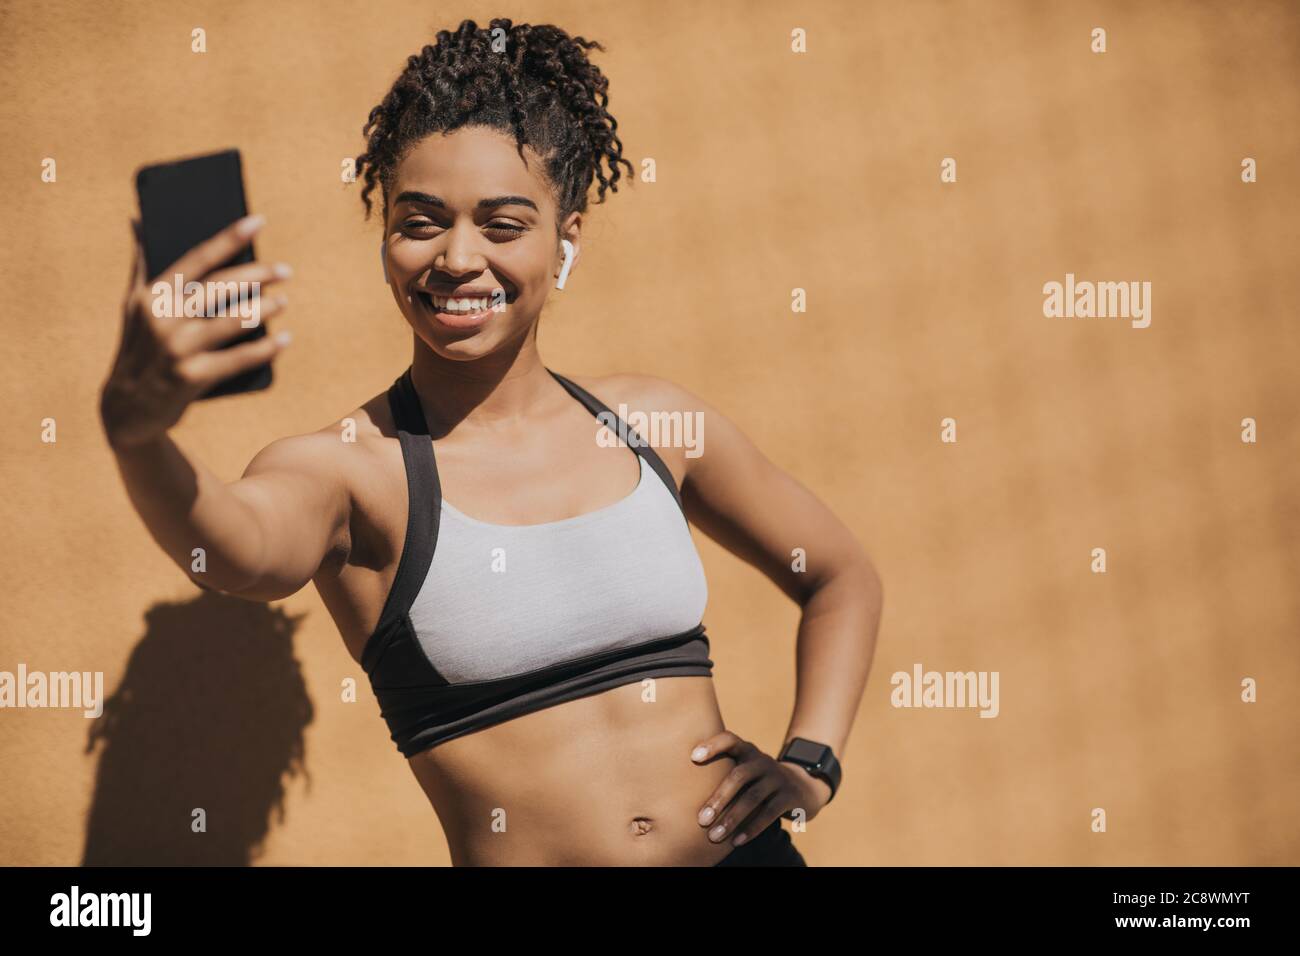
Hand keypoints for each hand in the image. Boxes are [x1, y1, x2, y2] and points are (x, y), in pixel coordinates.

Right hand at [99, 215, 292, 450]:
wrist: (127, 408)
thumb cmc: (138, 347)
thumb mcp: (133, 306)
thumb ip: (142, 264)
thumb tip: (139, 220)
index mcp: (152, 295)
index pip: (198, 258)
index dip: (230, 238)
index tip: (258, 222)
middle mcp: (163, 318)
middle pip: (220, 287)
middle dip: (257, 274)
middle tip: (285, 271)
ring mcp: (177, 348)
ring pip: (232, 321)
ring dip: (264, 309)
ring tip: (284, 301)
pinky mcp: (191, 377)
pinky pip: (238, 359)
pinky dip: (265, 348)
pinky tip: (284, 339)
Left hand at [691, 730, 832, 847]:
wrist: (803, 785)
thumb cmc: (758, 779)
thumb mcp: (745, 768)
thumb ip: (723, 770)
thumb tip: (682, 792)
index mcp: (747, 751)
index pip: (730, 740)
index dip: (713, 746)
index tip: (693, 757)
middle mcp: (762, 761)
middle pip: (739, 775)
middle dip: (719, 798)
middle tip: (701, 819)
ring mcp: (778, 777)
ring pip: (753, 797)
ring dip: (732, 818)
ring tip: (714, 836)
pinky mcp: (790, 796)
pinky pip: (769, 813)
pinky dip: (752, 828)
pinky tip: (736, 841)